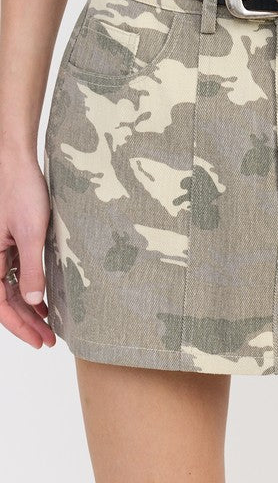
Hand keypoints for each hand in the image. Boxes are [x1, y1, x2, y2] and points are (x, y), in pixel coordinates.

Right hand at [0, 153, 55, 348]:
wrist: (18, 162)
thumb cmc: (21, 191)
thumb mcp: (31, 233)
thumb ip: (31, 268)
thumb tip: (33, 301)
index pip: (0, 304)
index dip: (20, 326)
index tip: (39, 341)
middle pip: (5, 300)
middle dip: (26, 322)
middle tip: (48, 340)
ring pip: (10, 288)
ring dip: (28, 307)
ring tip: (48, 324)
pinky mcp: (9, 240)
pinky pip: (14, 272)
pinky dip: (28, 288)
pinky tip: (43, 298)